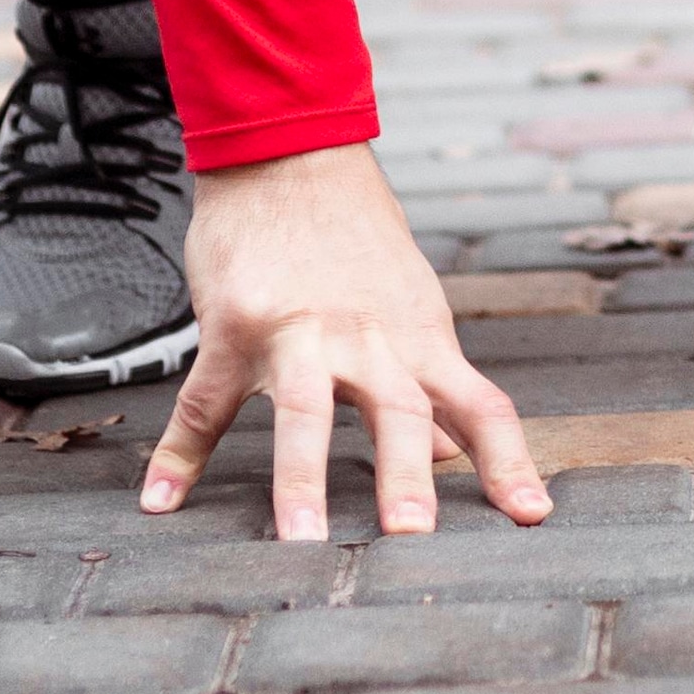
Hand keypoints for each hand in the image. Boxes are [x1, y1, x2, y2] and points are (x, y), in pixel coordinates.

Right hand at [141, 145, 549, 541]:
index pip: (480, 405)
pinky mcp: (235, 326)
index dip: (508, 463)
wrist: (292, 152)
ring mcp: (300, 332)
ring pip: (304, 407)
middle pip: (397, 408)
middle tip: (412, 536)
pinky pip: (205, 401)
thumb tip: (454, 454)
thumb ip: (429, 383)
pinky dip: (180, 454)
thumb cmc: (357, 237)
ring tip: (299, 541)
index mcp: (419, 338)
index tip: (531, 518)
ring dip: (301, 476)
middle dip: (406, 473)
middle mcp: (369, 338)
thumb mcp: (409, 306)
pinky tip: (162, 500)